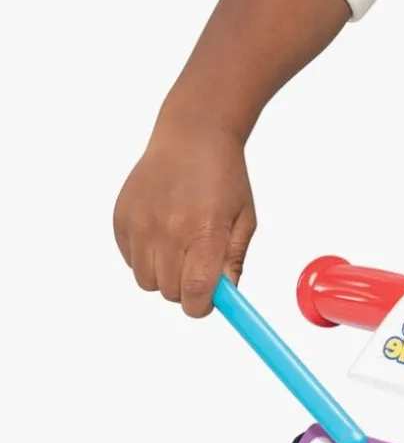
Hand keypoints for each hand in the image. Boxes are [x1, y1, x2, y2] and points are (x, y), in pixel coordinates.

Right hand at [113, 114, 255, 316]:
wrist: (192, 136)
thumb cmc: (223, 178)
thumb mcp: (244, 220)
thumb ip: (233, 261)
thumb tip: (226, 296)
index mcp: (204, 231)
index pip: (195, 292)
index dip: (201, 306)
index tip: (207, 302)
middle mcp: (168, 229)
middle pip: (169, 292)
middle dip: (185, 289)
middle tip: (196, 267)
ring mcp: (140, 223)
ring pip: (146, 280)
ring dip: (163, 275)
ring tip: (178, 249)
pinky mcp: (121, 217)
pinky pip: (130, 259)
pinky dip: (144, 257)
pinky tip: (160, 233)